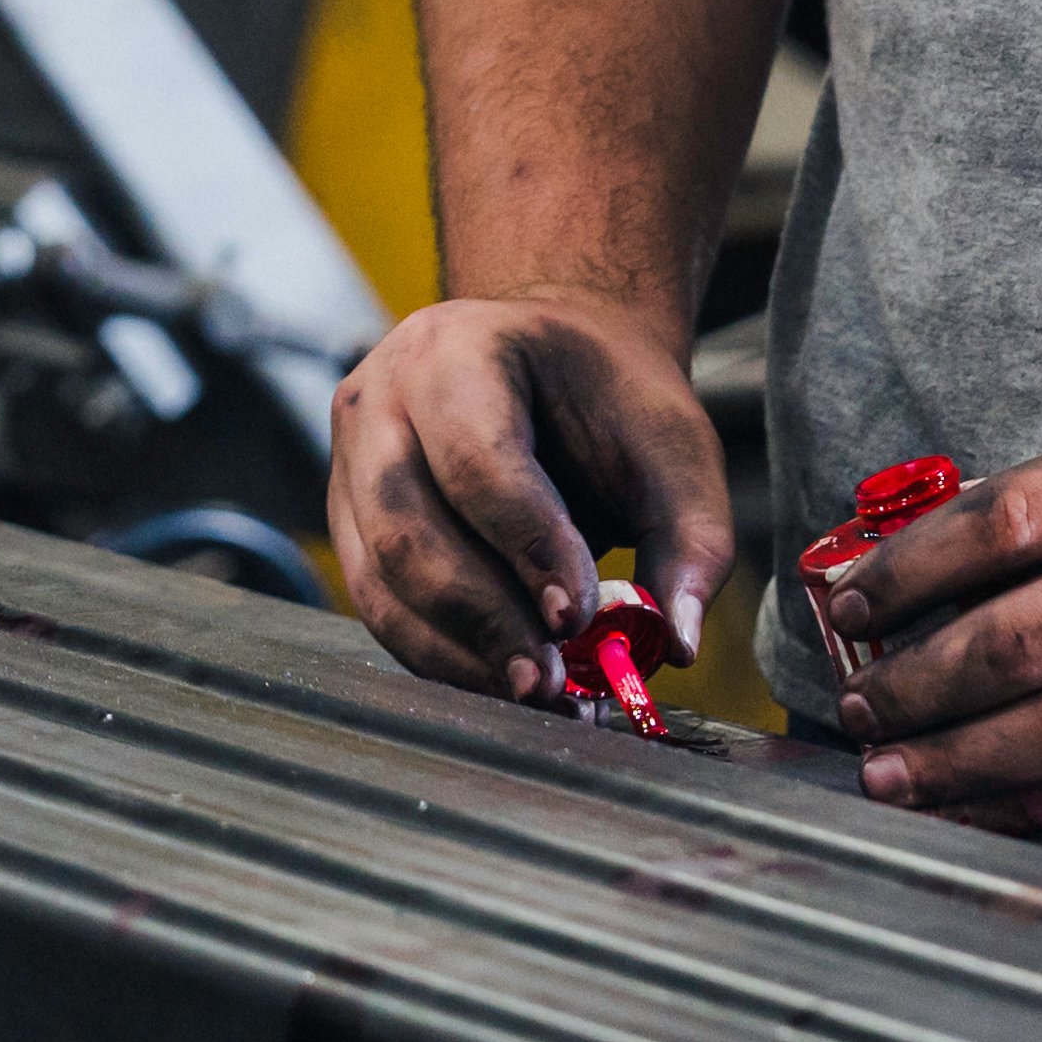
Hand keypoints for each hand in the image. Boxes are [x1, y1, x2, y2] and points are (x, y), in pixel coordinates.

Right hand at [326, 294, 729, 708]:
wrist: (552, 364)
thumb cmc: (607, 399)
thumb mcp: (673, 444)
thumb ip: (691, 538)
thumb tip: (674, 642)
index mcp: (457, 350)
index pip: (478, 460)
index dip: (525, 545)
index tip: (578, 616)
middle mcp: (381, 399)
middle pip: (408, 528)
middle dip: (484, 616)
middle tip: (552, 680)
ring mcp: (350, 461)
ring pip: (379, 579)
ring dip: (459, 651)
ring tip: (537, 692)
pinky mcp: (349, 521)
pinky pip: (377, 604)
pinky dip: (439, 654)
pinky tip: (501, 677)